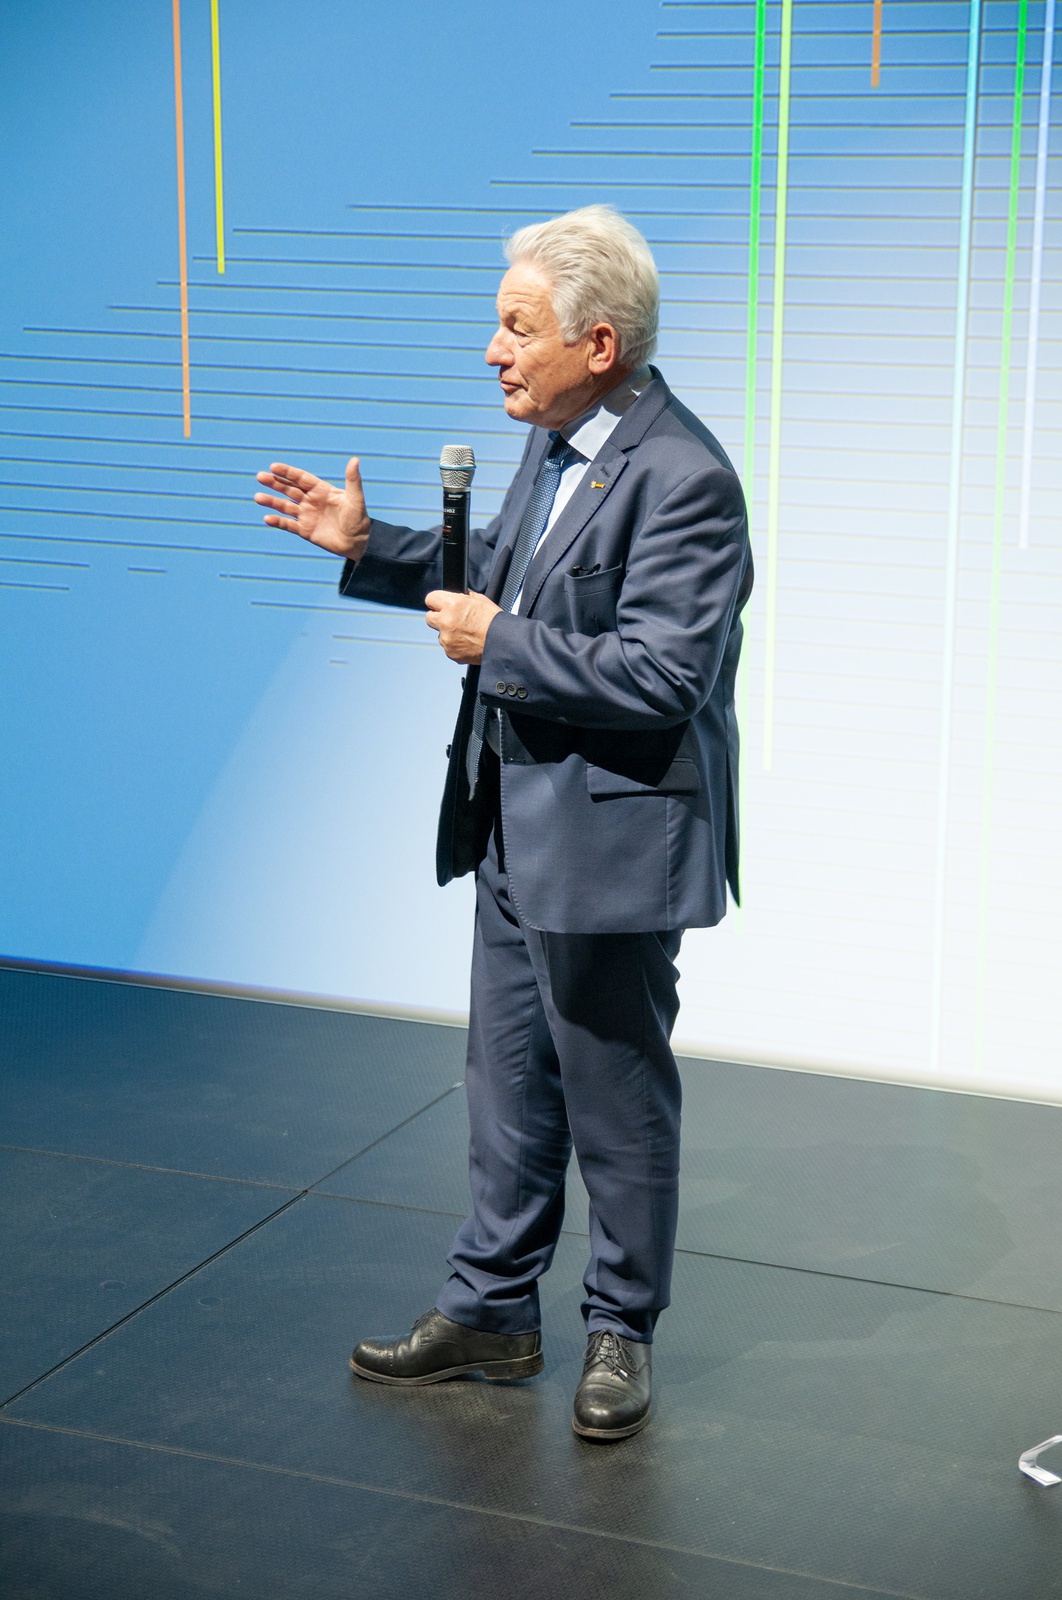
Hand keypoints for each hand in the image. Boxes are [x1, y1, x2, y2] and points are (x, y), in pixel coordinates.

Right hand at [254, 457, 369, 559]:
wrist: (359, 543)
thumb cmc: (359, 519)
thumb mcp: (356, 499)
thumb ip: (353, 480)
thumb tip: (355, 460)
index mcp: (321, 490)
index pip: (301, 478)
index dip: (287, 472)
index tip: (273, 467)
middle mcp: (311, 500)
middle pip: (289, 489)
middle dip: (275, 483)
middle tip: (260, 477)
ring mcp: (307, 515)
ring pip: (285, 506)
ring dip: (272, 501)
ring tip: (258, 497)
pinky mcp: (305, 530)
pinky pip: (288, 525)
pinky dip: (277, 522)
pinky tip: (267, 518)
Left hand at [425, 590, 501, 663]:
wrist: (503, 643)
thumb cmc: (495, 621)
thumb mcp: (481, 601)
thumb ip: (464, 598)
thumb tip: (458, 596)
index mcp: (452, 605)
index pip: (430, 598)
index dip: (437, 602)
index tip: (440, 605)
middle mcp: (446, 621)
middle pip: (429, 617)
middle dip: (438, 617)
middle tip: (451, 619)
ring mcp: (446, 639)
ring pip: (440, 634)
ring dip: (448, 633)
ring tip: (466, 634)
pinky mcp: (450, 653)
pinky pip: (448, 647)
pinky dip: (455, 645)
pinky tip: (468, 643)